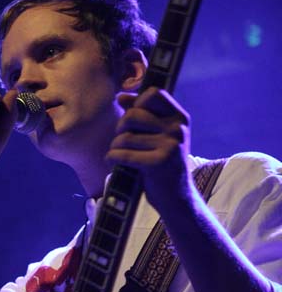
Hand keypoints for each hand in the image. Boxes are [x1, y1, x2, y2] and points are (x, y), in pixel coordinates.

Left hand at [106, 87, 192, 210]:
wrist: (176, 197)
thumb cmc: (162, 163)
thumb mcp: (158, 136)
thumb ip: (142, 114)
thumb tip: (121, 96)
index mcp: (179, 118)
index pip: (154, 94)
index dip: (136, 102)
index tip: (130, 115)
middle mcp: (177, 129)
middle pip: (133, 115)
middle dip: (120, 128)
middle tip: (121, 140)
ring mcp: (170, 146)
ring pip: (125, 137)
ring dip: (114, 146)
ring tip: (118, 154)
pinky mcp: (158, 163)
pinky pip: (123, 154)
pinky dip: (112, 158)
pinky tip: (113, 162)